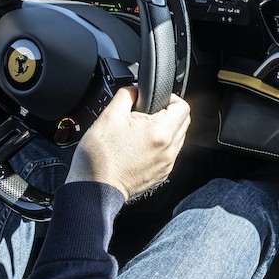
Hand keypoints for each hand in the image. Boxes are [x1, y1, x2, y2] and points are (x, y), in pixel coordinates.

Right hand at [66, 88, 190, 200]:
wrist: (94, 189)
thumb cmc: (99, 158)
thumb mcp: (109, 116)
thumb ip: (126, 95)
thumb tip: (134, 88)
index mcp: (161, 132)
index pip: (183, 106)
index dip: (171, 98)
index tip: (156, 99)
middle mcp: (169, 150)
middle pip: (183, 122)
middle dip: (169, 112)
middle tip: (147, 113)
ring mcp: (166, 165)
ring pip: (178, 138)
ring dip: (166, 129)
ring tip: (142, 130)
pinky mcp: (161, 175)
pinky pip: (169, 154)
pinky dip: (161, 146)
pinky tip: (141, 146)